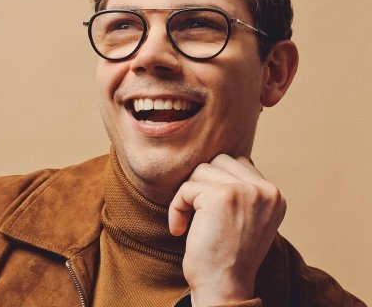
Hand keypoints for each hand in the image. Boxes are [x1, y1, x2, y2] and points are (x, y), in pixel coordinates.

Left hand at [168, 154, 285, 306]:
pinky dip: (177, 208)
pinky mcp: (221, 196)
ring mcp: (244, 191)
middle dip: (202, 184)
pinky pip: (186, 189)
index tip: (210, 209)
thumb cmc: (229, 255)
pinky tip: (180, 229)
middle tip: (198, 211)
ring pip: (201, 171)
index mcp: (273, 195)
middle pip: (219, 161)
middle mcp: (264, 190)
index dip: (217, 182)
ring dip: (189, 195)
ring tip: (190, 220)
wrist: (224, 289)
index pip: (238, 163)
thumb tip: (217, 161)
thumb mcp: (248, 218)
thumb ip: (242, 189)